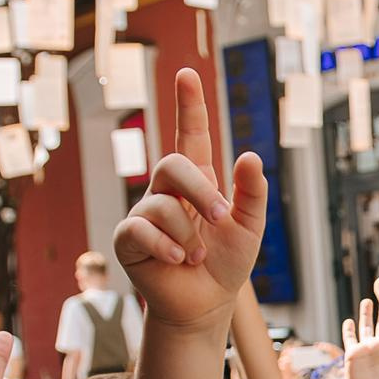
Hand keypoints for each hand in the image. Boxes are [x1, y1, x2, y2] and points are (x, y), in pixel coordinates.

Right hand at [114, 68, 269, 332]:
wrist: (205, 304)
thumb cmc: (226, 263)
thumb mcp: (249, 227)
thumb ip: (251, 193)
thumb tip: (250, 156)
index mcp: (198, 181)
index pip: (191, 134)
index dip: (189, 105)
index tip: (186, 74)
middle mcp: (167, 190)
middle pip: (174, 165)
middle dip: (201, 191)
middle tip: (221, 219)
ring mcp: (144, 212)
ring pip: (163, 205)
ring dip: (189, 236)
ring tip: (197, 257)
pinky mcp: (127, 237)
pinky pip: (141, 228)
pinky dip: (167, 246)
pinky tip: (179, 262)